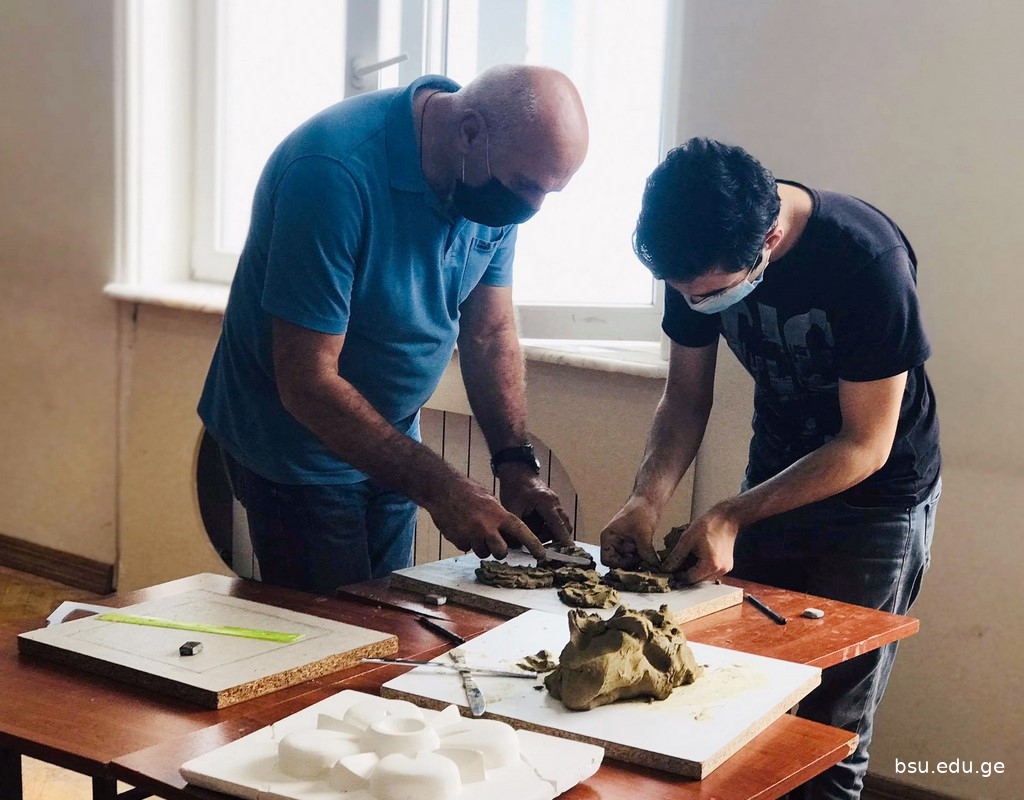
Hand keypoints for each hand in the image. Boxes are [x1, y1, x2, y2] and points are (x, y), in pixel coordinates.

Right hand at [427, 476, 546, 560]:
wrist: (442, 489)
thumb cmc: (468, 491)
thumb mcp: (490, 500)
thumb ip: (500, 516)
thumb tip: (508, 532)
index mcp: (499, 514)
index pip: (521, 532)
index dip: (533, 544)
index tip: (542, 555)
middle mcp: (487, 527)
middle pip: (501, 552)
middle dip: (500, 551)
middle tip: (494, 543)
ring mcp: (472, 535)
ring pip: (483, 553)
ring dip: (481, 546)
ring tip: (474, 530)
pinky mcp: (458, 540)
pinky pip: (467, 548)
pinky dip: (466, 541)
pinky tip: (461, 527)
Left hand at [496, 464, 573, 545]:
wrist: (517, 472)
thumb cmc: (514, 488)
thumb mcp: (511, 508)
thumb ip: (516, 527)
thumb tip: (516, 545)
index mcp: (545, 502)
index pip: (557, 524)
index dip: (563, 539)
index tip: (569, 550)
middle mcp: (555, 502)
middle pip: (564, 526)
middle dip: (555, 538)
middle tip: (540, 543)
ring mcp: (556, 502)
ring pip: (561, 523)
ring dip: (551, 532)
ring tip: (534, 533)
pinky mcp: (553, 504)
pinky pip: (556, 519)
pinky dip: (549, 526)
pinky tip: (535, 526)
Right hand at [600, 497, 660, 569]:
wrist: (649, 502)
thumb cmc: (641, 511)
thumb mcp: (643, 532)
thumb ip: (645, 550)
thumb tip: (653, 566)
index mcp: (608, 538)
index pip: (607, 560)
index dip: (620, 563)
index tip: (634, 560)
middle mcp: (613, 543)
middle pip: (618, 563)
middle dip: (630, 564)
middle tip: (644, 561)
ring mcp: (623, 545)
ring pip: (628, 562)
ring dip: (638, 562)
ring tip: (649, 557)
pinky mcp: (633, 545)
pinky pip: (635, 558)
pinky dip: (643, 559)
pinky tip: (651, 556)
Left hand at [662, 505, 740, 582]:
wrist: (726, 518)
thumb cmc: (708, 525)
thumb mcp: (687, 539)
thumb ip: (676, 556)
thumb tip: (666, 568)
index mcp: (711, 565)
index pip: (690, 578)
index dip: (677, 576)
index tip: (668, 572)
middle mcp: (720, 571)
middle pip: (698, 580)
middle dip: (685, 575)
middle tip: (673, 569)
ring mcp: (725, 569)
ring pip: (704, 578)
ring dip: (693, 573)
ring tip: (682, 564)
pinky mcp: (726, 565)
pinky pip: (711, 572)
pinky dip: (702, 569)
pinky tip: (694, 561)